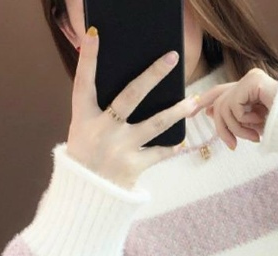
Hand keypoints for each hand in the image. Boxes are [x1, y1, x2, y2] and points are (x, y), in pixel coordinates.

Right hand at [67, 27, 199, 189]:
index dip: (87, 59)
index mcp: (84, 118)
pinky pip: (159, 152)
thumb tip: (133, 89)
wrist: (86, 197)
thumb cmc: (87, 159)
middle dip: (153, 74)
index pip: (83, 82)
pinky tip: (181, 142)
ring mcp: (119, 148)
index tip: (94, 36)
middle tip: (172, 58)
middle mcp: (102, 130)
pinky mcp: (133, 166)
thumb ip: (100, 111)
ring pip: (155, 124)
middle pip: (131, 95)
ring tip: (194, 102)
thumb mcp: (83, 132)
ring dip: (177, 111)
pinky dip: (171, 147)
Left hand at [191, 68, 277, 149]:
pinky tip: (260, 124)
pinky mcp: (252, 81)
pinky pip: (233, 107)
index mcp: (249, 90)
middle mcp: (248, 81)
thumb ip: (236, 119)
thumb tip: (211, 113)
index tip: (191, 113)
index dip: (204, 101)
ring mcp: (250, 79)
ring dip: (237, 130)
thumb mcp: (256, 127)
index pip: (221, 92)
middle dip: (222, 127)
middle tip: (233, 146)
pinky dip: (244, 122)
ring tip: (254, 137)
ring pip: (224, 108)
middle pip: (218, 102)